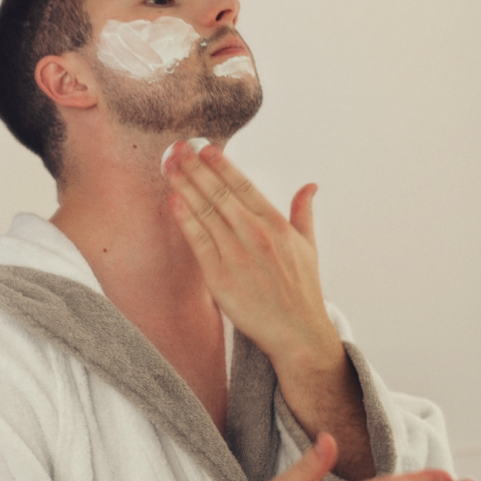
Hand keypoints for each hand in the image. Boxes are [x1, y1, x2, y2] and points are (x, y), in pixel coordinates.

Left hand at [163, 140, 339, 372]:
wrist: (297, 333)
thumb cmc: (302, 291)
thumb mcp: (309, 246)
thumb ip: (304, 212)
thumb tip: (310, 186)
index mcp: (276, 225)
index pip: (244, 186)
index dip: (223, 165)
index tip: (206, 148)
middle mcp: (256, 235)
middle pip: (220, 194)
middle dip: (197, 168)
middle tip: (177, 148)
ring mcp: (237, 255)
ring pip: (206, 212)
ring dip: (185, 186)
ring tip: (169, 166)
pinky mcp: (220, 277)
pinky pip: (198, 241)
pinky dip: (185, 219)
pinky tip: (174, 200)